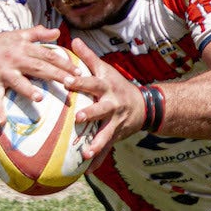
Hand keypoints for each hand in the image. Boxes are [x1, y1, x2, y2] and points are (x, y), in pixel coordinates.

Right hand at [0, 26, 74, 123]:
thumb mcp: (17, 36)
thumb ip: (37, 34)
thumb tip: (56, 32)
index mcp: (23, 47)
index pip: (48, 55)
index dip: (65, 63)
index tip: (80, 71)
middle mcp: (14, 59)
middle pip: (38, 67)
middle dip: (56, 75)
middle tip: (72, 84)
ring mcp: (2, 72)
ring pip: (17, 82)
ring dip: (27, 90)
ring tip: (40, 98)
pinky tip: (3, 123)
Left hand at [66, 38, 147, 161]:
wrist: (144, 106)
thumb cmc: (117, 85)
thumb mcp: (105, 69)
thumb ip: (88, 57)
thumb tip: (72, 39)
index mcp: (107, 88)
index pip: (92, 82)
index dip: (80, 81)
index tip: (66, 80)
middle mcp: (112, 105)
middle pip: (102, 109)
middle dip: (91, 113)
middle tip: (79, 117)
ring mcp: (116, 122)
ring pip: (106, 134)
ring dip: (97, 144)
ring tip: (86, 153)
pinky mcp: (116, 136)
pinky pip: (107, 149)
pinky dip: (98, 160)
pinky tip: (87, 171)